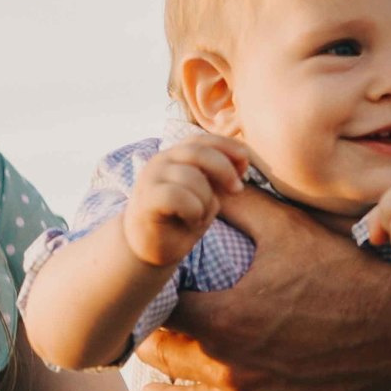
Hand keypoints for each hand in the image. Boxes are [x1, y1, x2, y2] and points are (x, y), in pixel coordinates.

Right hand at [124, 133, 249, 269]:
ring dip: (206, 199)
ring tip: (200, 216)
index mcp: (176, 156)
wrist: (147, 250)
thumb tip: (243, 161)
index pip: (203, 140)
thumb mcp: (206, 195)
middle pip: (198, 151)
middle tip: (236, 190)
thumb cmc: (180, 221)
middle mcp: (161, 161)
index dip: (228, 147)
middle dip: (224, 169)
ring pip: (191, 177)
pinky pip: (177, 196)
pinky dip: (193, 210)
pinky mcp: (145, 199)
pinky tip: (191, 220)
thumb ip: (218, 177)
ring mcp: (151, 178)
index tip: (245, 166)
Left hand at [136, 183, 390, 390]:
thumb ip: (240, 206)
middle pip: (165, 359)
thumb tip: (207, 185)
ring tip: (152, 389)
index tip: (148, 294)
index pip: (159, 312)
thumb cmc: (343, 271)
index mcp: (221, 318)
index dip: (150, 300)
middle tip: (144, 335)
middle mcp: (229, 368)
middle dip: (153, 344)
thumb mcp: (287, 228)